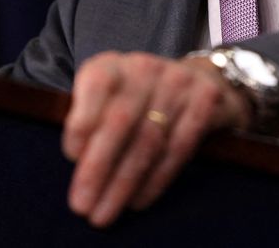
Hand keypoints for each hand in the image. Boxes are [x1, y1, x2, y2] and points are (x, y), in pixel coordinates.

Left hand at [63, 51, 252, 227]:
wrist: (200, 79)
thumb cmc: (139, 98)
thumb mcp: (108, 97)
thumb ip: (90, 120)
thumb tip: (77, 162)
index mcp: (113, 65)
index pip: (96, 85)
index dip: (82, 121)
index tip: (72, 157)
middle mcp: (145, 68)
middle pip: (120, 121)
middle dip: (98, 167)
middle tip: (82, 205)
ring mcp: (179, 83)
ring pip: (149, 140)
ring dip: (123, 183)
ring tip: (105, 213)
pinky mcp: (206, 101)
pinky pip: (178, 148)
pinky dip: (156, 180)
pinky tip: (138, 201)